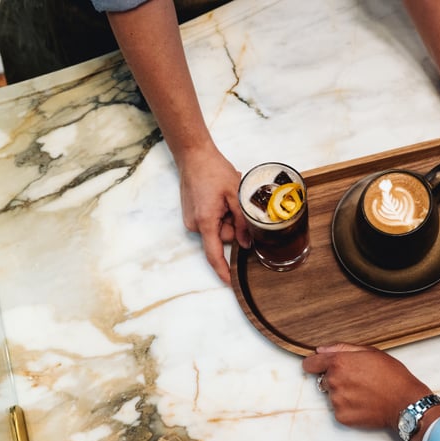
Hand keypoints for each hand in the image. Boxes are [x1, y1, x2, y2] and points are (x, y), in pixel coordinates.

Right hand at [178, 146, 250, 283]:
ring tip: (226, 197)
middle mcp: (195, 224)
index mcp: (206, 222)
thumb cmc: (214, 172)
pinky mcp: (192, 215)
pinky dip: (220, 213)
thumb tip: (248, 244)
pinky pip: (212, 222)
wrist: (194, 156)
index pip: (215, 254)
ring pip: (219, 229)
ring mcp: (191, 220)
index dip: (223, 270)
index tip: (230, 283)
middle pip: (223, 237)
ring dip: (227, 216)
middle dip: (233, 224)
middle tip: (234, 202)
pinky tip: (219, 197)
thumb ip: (243, 222)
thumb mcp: (235, 196)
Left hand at [302, 343, 436, 430]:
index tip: (318, 366)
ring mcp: (337, 401)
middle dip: (336, 378)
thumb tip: (321, 350)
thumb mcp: (371, 352)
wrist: (405, 402)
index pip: (310, 364)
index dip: (315, 364)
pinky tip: (364, 403)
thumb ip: (342, 348)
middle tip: (358, 379)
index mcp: (339, 363)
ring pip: (332, 395)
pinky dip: (348, 407)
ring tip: (364, 392)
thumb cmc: (392, 375)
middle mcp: (334, 381)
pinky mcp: (342, 417)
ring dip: (343, 393)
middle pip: (324, 379)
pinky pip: (338, 409)